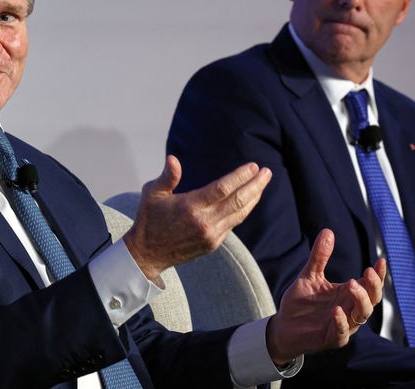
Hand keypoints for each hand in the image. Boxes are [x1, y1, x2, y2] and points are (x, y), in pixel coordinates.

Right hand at [122, 155, 271, 280]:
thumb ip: (167, 176)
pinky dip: (243, 209)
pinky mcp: (213, 243)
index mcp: (190, 207)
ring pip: (239, 213)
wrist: (147, 254)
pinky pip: (233, 223)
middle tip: (267, 172)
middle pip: (238, 200)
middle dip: (255, 185)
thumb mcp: (152, 194)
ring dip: (254, 197)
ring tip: (262, 183)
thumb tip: (173, 159)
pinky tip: (249, 199)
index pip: (223, 189)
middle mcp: (204, 222)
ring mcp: (210, 235)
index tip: (253, 166)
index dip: (240, 176)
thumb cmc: (149, 219)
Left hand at [265, 229, 385, 364]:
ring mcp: (343, 325)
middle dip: (373, 286)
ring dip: (360, 300)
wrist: (283, 327)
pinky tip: (336, 310)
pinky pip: (342, 333)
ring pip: (362, 315)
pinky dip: (341, 322)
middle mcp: (350, 310)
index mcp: (348, 295)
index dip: (378, 275)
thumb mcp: (310, 276)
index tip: (380, 260)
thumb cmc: (301, 303)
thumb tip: (328, 231)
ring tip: (351, 284)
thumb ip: (320, 257)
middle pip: (372, 299)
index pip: (370, 285)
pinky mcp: (331, 339)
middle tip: (367, 271)